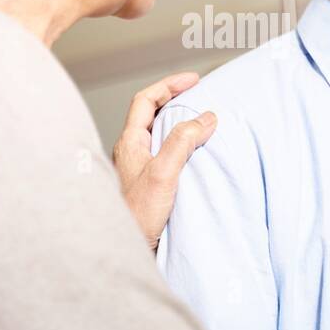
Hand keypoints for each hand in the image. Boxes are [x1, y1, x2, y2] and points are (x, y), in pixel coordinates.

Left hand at [112, 72, 216, 249]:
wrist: (124, 250)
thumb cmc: (138, 215)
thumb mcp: (163, 173)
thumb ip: (182, 142)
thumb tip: (205, 117)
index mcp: (129, 142)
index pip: (146, 100)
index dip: (169, 85)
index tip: (193, 80)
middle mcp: (130, 152)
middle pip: (150, 113)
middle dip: (173, 98)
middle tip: (197, 92)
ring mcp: (137, 168)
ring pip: (157, 134)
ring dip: (177, 121)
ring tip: (199, 119)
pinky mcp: (147, 184)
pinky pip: (163, 153)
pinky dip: (179, 144)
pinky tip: (194, 153)